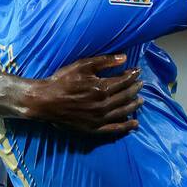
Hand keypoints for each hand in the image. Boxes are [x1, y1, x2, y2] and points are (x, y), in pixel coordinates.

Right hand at [27, 53, 143, 135]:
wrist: (45, 101)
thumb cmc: (62, 81)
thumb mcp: (82, 65)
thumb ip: (104, 61)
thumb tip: (125, 58)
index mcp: (102, 88)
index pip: (124, 81)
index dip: (132, 75)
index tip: (137, 71)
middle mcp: (104, 104)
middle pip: (126, 96)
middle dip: (135, 89)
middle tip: (141, 84)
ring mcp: (100, 118)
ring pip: (124, 111)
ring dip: (134, 105)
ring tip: (141, 100)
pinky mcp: (94, 129)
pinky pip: (115, 129)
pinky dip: (126, 126)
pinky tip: (134, 124)